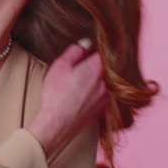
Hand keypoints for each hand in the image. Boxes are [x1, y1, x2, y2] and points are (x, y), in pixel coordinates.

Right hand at [27, 38, 107, 159]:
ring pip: (110, 80)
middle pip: (110, 66)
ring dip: (102, 77)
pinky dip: (100, 91)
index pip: (106, 51)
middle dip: (101, 62)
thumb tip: (87, 43)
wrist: (58, 124)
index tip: (92, 49)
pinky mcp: (104, 108)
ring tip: (86, 79)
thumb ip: (75, 51)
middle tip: (88, 62)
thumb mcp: (60, 66)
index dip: (99, 48)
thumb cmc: (57, 94)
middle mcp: (107, 81)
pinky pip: (107, 94)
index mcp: (97, 68)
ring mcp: (108, 96)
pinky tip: (87, 93)